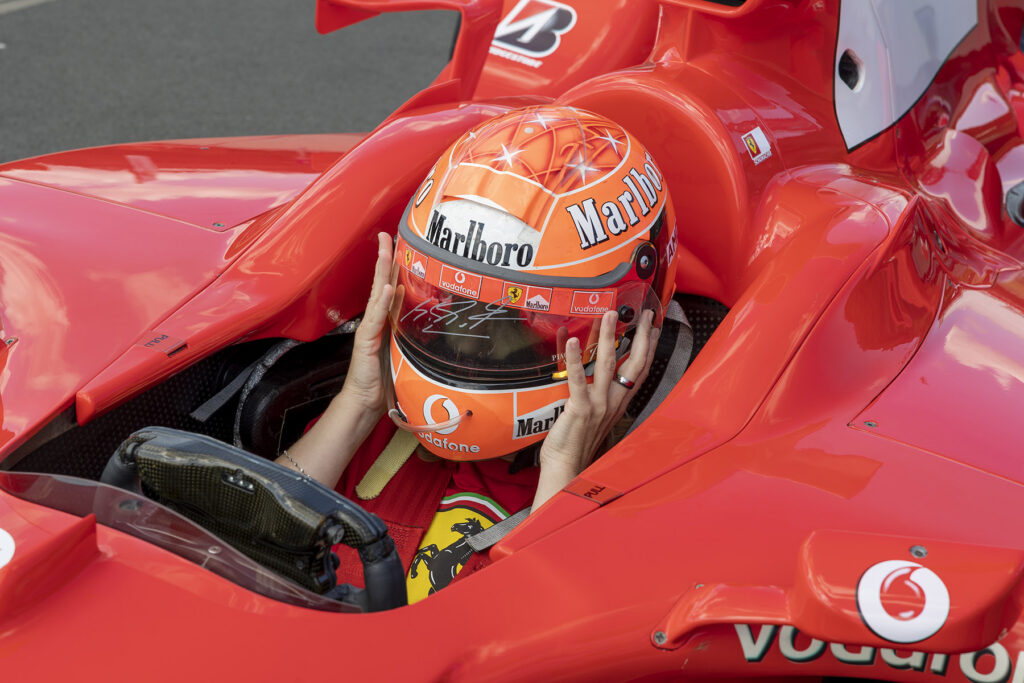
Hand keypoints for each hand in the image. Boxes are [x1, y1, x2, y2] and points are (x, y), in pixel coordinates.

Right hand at [339, 232, 394, 411]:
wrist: (365, 402)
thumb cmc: (384, 379)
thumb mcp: (402, 349)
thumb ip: (407, 328)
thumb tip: (415, 307)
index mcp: (384, 321)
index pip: (388, 286)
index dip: (392, 265)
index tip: (397, 244)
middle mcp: (375, 321)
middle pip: (379, 283)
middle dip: (384, 258)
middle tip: (386, 234)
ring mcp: (369, 329)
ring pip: (376, 294)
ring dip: (381, 271)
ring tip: (385, 250)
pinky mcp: (366, 341)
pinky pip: (376, 319)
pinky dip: (381, 302)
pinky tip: (386, 287)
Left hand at [533, 309, 659, 507]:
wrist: (567, 469)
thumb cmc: (577, 444)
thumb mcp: (595, 416)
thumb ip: (598, 393)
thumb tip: (594, 372)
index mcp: (619, 403)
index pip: (640, 370)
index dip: (649, 347)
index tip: (654, 326)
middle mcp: (613, 402)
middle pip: (633, 363)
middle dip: (641, 336)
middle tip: (646, 313)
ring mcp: (598, 405)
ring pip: (607, 365)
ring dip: (608, 337)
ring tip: (609, 315)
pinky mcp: (580, 409)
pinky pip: (578, 380)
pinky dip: (575, 360)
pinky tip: (571, 341)